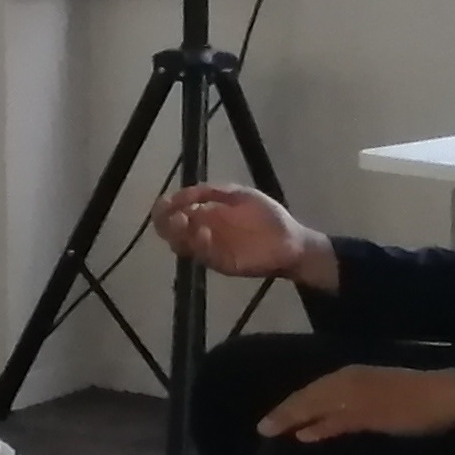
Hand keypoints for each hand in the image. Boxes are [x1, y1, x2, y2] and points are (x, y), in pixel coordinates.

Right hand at [153, 182, 332, 288]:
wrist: (292, 241)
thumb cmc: (267, 217)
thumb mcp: (239, 195)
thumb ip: (211, 192)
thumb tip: (180, 194)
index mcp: (203, 214)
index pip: (171, 213)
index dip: (163, 208)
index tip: (164, 203)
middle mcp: (201, 232)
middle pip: (168, 231)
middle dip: (165, 222)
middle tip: (174, 215)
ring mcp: (210, 249)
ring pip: (180, 245)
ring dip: (178, 233)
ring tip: (185, 222)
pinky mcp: (220, 263)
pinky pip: (202, 255)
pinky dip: (199, 244)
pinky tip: (204, 233)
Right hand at [258, 358, 454, 441]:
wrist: (450, 397)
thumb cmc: (409, 410)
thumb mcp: (371, 418)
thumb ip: (336, 422)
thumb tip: (302, 431)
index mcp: (343, 382)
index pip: (304, 400)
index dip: (283, 415)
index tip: (261, 430)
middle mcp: (347, 377)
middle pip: (310, 395)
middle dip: (288, 410)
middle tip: (267, 427)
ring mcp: (362, 381)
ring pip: (323, 395)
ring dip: (304, 409)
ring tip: (288, 423)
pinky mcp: (374, 389)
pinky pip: (336, 398)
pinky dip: (322, 409)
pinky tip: (322, 421)